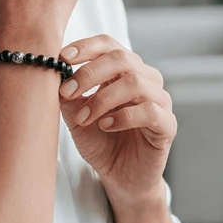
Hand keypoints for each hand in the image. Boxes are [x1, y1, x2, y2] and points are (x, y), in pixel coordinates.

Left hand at [56, 34, 176, 208]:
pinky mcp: (167, 125)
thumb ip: (69, 96)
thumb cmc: (101, 141)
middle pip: (122, 58)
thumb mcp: (76, 116)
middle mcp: (146, 79)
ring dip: (102, 99)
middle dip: (89, 73)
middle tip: (67, 92)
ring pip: (135, 83)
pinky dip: (123, 116)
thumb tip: (54, 72)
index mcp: (125, 70)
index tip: (62, 57)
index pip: (109, 45)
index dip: (86, 46)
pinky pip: (150, 111)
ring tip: (83, 119)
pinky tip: (106, 126)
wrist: (120, 177)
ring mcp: (160, 100)